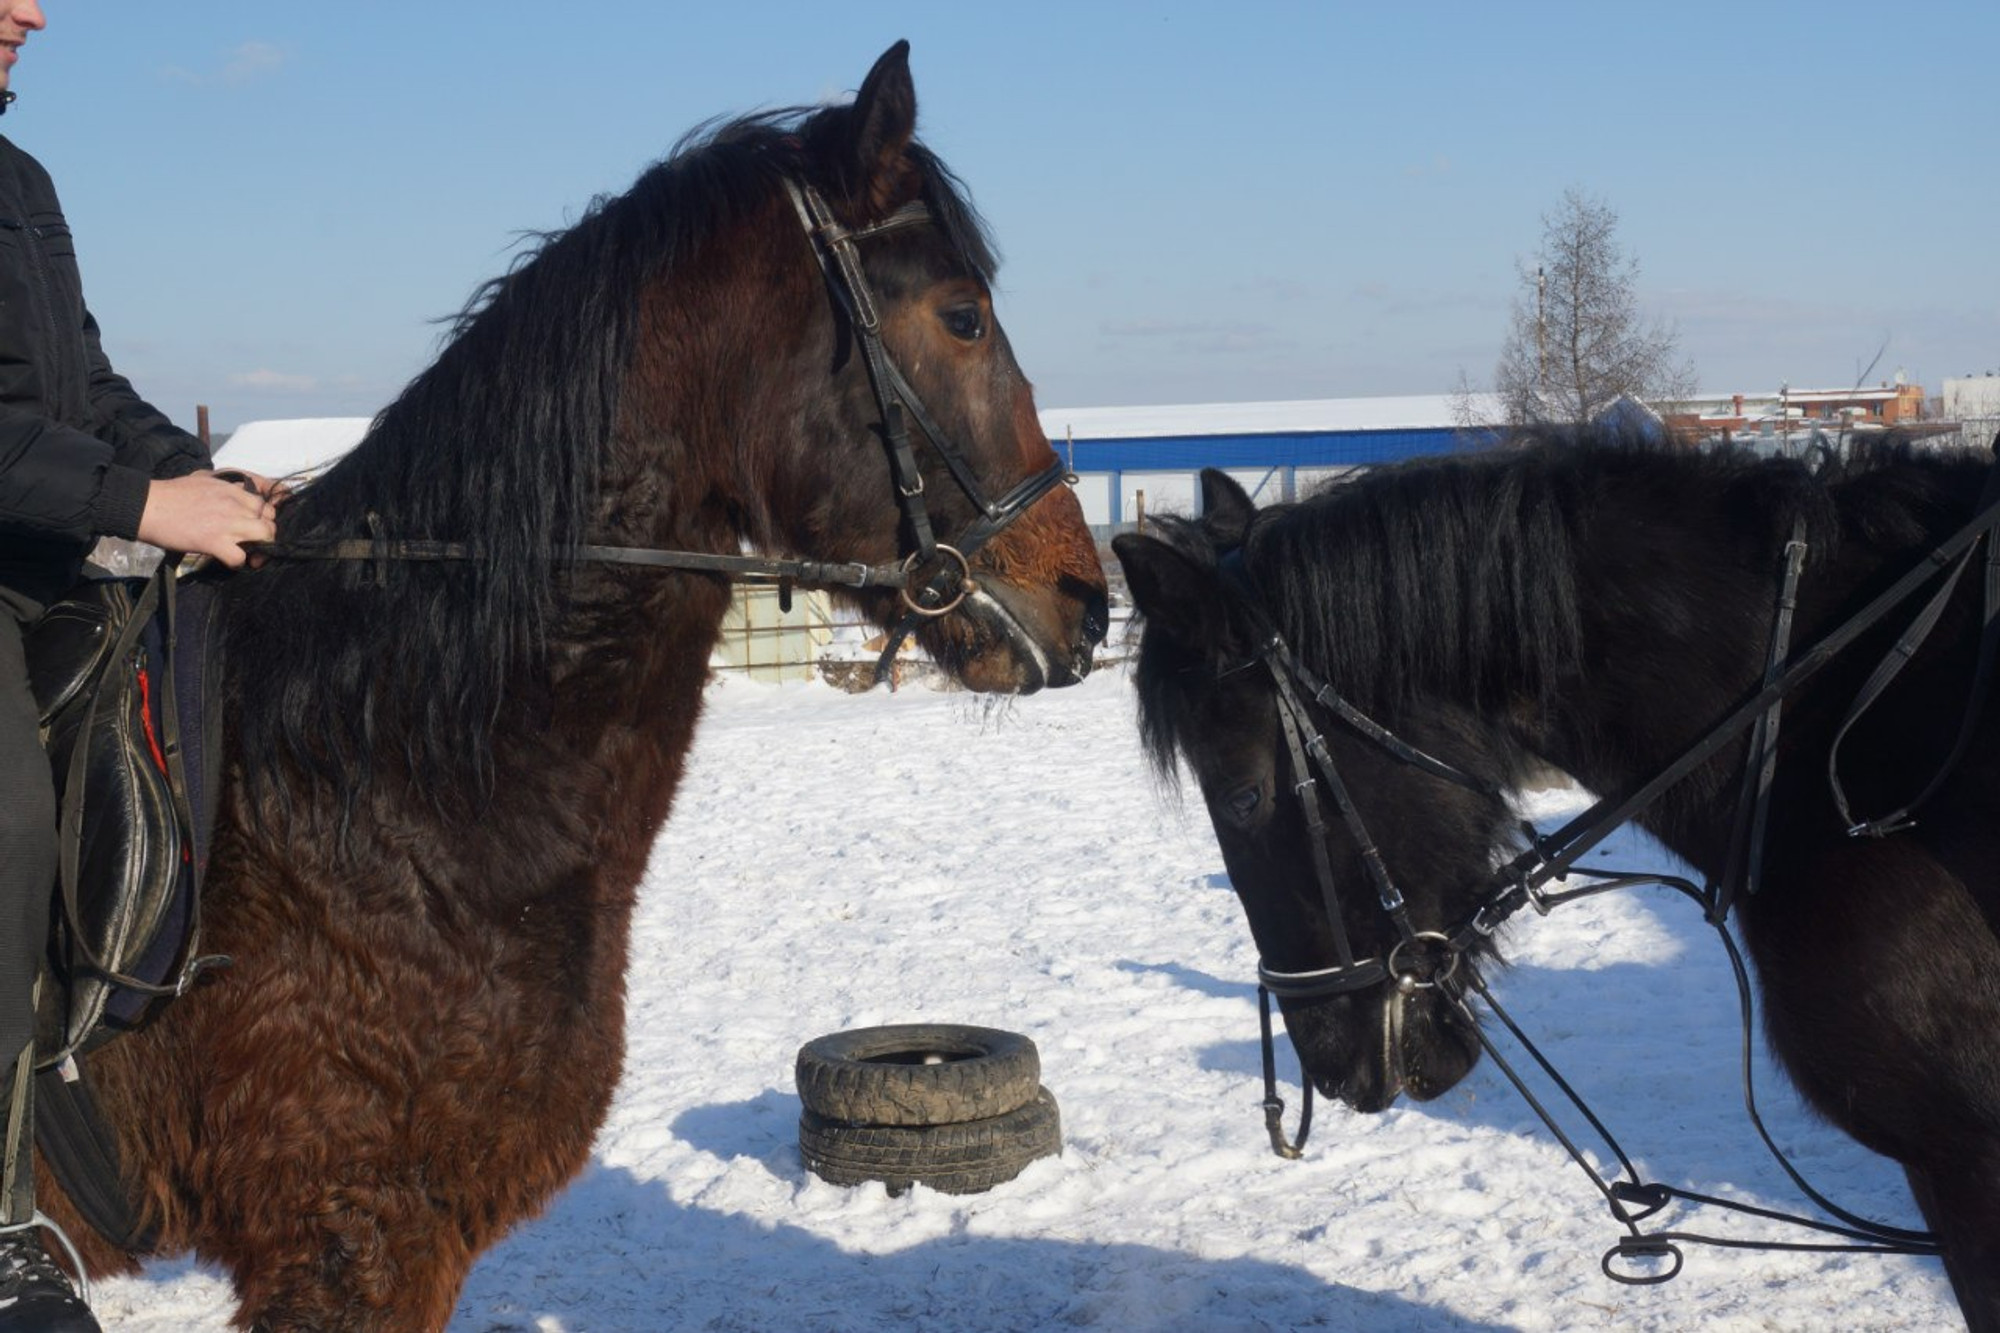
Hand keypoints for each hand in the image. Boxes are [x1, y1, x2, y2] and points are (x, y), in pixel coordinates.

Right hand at [136, 471, 279, 567]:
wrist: (146, 505)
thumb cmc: (171, 493)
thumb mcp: (204, 479)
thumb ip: (224, 485)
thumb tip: (237, 490)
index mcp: (232, 489)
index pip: (267, 503)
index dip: (265, 517)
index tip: (257, 525)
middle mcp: (235, 504)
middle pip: (271, 521)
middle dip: (266, 534)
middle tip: (253, 543)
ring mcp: (227, 523)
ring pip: (266, 537)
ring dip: (259, 549)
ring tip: (246, 553)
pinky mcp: (214, 541)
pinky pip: (240, 558)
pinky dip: (237, 563)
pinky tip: (226, 560)